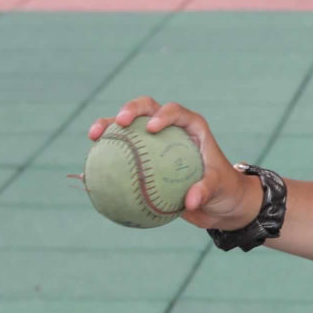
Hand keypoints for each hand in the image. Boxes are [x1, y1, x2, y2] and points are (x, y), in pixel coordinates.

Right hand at [88, 97, 262, 229]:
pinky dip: (107, 159)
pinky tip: (89, 170)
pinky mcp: (144, 158)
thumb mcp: (219, 190)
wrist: (219, 203)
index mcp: (192, 127)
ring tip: (94, 136)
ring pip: (128, 127)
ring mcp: (155, 142)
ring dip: (108, 126)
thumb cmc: (224, 190)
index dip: (163, 114)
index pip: (176, 112)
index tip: (152, 128)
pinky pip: (122, 156)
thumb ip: (205, 191)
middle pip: (147, 108)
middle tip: (120, 123)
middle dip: (131, 109)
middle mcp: (171, 129)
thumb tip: (190, 202)